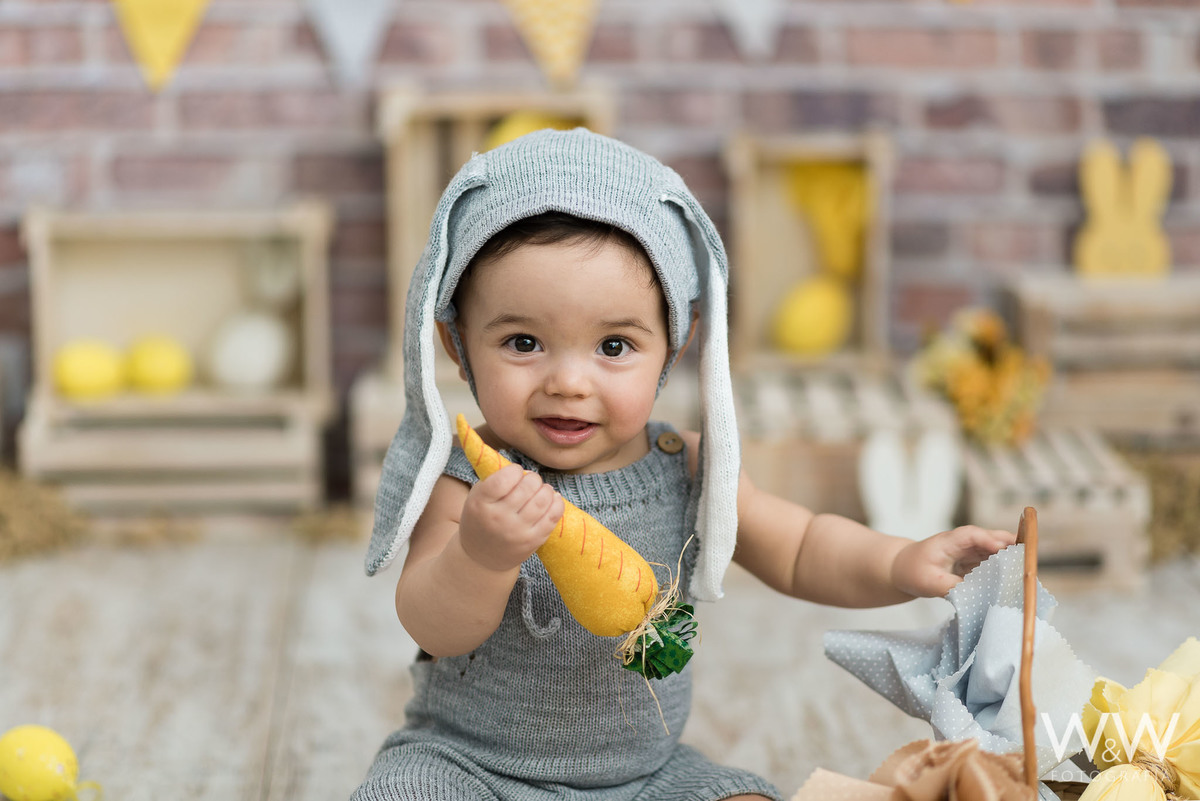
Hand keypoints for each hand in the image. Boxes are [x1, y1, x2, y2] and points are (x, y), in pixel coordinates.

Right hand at [458, 464, 563, 572]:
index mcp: (481, 504)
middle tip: (531, 480)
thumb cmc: (481, 519)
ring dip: (546, 489)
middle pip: (527, 488)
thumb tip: (523, 469)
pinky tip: (552, 498)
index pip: (504, 479)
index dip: (515, 470)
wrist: (481, 557)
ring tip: (541, 489)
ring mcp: (517, 532)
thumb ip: (494, 480)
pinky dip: (557, 503)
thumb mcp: (476, 497)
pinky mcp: (533, 541)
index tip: (516, 472)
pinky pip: (553, 517)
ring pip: (542, 501)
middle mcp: (499, 519)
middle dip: (533, 478)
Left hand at [891, 525, 1016, 597]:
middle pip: (992, 539)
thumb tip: (974, 594)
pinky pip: (993, 564)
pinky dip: (1004, 570)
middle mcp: (964, 543)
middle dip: (1010, 546)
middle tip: (1029, 558)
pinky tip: (1015, 581)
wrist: (902, 570)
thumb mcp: (929, 582)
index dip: (991, 540)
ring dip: (1010, 559)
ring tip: (1027, 571)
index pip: (974, 535)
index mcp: (951, 540)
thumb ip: (951, 586)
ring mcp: (971, 552)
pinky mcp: (974, 563)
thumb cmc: (913, 571)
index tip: (1006, 550)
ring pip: (996, 551)